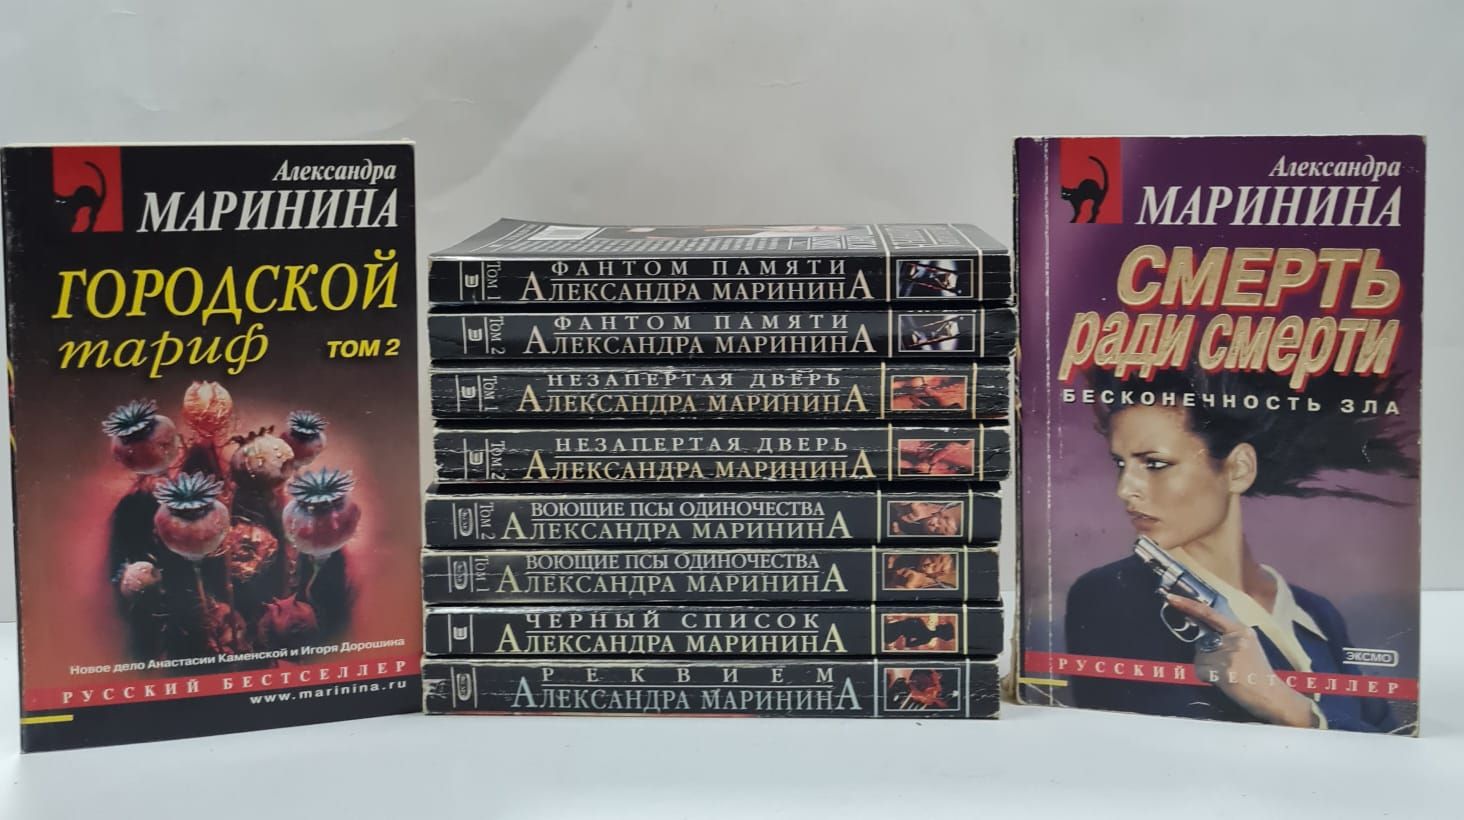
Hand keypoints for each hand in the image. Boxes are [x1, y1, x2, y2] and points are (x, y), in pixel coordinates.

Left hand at [1164, 593, 1319, 727]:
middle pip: (1201, 642)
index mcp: (1241, 629)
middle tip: (1227, 668)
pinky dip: (1206, 678)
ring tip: (1227, 676)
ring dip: (1207, 668)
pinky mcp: (1225, 670)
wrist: (1273, 696)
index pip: (1209, 613)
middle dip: (1206, 655)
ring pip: (1199, 657)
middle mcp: (1235, 638)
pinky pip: (1200, 670)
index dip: (1188, 605)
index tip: (1170, 597)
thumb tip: (1201, 635)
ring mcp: (1230, 654)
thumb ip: (1227, 637)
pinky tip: (1224, 682)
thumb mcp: (1247, 646)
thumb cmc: (1257, 673)